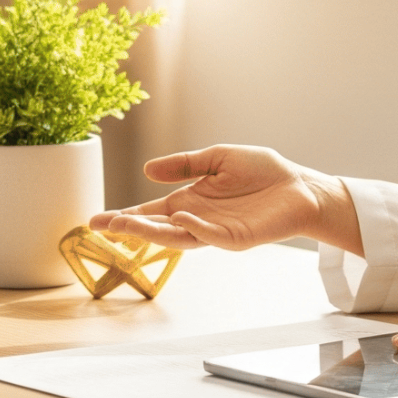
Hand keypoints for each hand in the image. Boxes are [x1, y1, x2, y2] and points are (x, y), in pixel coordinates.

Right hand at [87, 145, 361, 254]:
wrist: (301, 186)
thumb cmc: (263, 172)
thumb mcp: (217, 158)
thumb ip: (184, 165)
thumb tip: (147, 169)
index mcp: (190, 201)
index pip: (151, 212)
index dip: (125, 216)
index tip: (96, 221)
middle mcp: (198, 220)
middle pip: (156, 228)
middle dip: (127, 228)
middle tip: (99, 226)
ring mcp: (216, 232)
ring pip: (177, 237)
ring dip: (151, 233)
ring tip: (125, 226)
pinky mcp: (237, 239)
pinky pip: (211, 235)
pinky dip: (194, 228)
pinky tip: (180, 218)